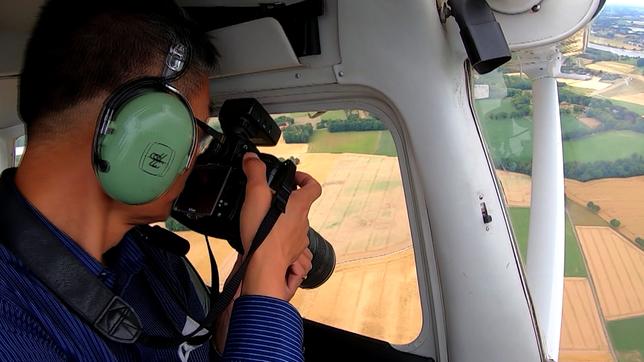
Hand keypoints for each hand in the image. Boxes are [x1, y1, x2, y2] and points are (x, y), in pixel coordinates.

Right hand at [238, 153, 320, 300]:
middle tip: (269, 198)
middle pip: (301, 205)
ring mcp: (299, 239)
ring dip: (282, 220)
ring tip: (263, 219)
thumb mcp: (255, 195)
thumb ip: (255, 173)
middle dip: (286, 200)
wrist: (264, 266)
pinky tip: (264, 236)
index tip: (294, 178)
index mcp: (299, 204)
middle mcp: (303, 222)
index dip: (306, 179)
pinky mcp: (291, 253)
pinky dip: (278, 237)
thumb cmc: (263, 232)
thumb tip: (252, 158)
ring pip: (293, 224)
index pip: (313, 186)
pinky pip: (287, 241)